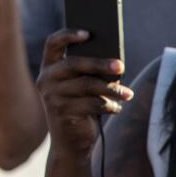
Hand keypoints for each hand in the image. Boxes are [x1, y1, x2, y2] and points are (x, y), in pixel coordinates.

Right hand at [37, 30, 129, 158]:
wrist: (70, 143)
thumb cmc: (81, 108)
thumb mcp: (82, 87)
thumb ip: (90, 73)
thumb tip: (114, 61)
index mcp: (49, 67)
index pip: (53, 43)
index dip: (68, 35)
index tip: (88, 33)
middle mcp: (46, 79)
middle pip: (74, 64)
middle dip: (100, 64)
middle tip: (121, 66)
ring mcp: (52, 97)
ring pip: (87, 86)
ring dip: (111, 89)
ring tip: (128, 93)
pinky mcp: (62, 113)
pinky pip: (91, 104)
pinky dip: (108, 106)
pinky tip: (117, 107)